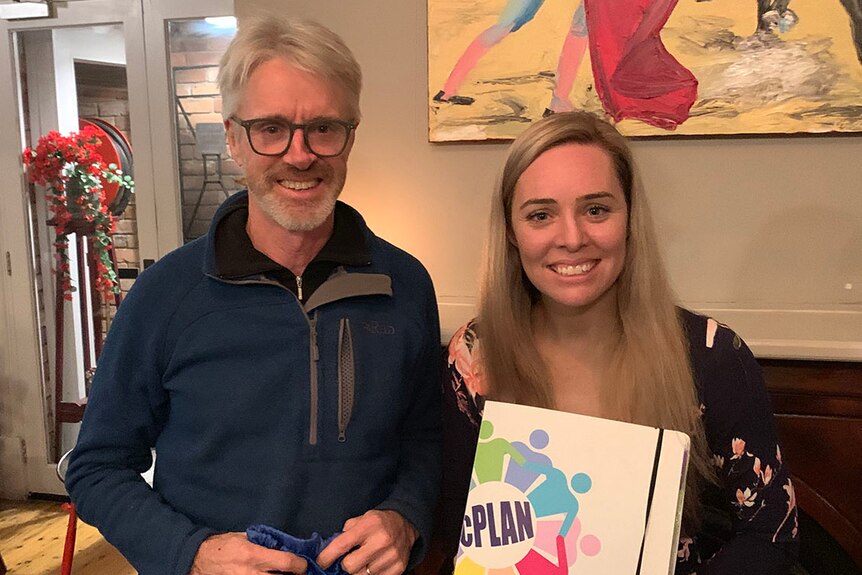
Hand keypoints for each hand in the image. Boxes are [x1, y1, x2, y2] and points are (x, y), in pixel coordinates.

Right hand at [190, 532, 307, 574]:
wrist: (198, 559)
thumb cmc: (224, 545)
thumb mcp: (246, 538)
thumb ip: (266, 543)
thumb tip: (286, 547)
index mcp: (253, 555)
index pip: (287, 562)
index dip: (300, 565)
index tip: (304, 564)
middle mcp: (250, 573)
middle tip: (296, 573)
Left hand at [317, 510, 417, 574]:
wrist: (405, 524)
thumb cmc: (378, 522)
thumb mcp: (361, 518)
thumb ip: (345, 533)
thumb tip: (329, 551)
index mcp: (369, 525)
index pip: (342, 545)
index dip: (327, 557)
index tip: (320, 563)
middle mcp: (381, 541)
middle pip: (350, 566)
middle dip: (345, 564)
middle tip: (349, 559)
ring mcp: (391, 556)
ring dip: (359, 571)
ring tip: (363, 561)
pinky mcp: (398, 568)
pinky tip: (373, 565)